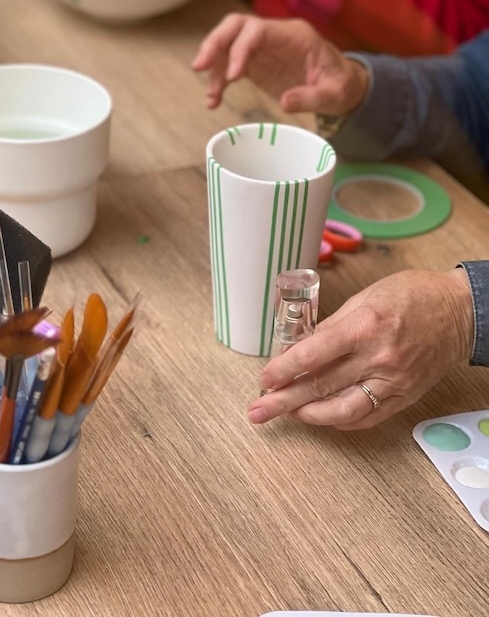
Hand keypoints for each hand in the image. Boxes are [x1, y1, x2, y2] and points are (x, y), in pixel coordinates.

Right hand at [193, 14, 369, 111]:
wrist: (341, 86)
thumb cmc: (340, 85)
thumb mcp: (334, 94)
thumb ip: (311, 98)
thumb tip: (285, 102)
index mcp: (295, 35)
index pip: (258, 29)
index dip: (240, 48)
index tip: (233, 76)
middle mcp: (274, 36)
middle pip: (235, 26)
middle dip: (214, 43)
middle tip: (199, 67)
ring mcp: (262, 48)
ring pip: (227, 42)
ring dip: (212, 65)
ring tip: (211, 95)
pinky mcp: (255, 63)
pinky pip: (228, 64)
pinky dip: (218, 80)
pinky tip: (214, 101)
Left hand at [248, 269, 473, 429]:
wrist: (459, 312)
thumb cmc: (411, 295)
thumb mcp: (364, 298)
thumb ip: (332, 326)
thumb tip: (302, 349)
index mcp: (364, 326)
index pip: (313, 354)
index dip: (284, 369)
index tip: (265, 378)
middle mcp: (378, 357)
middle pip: (321, 386)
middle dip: (284, 401)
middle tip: (258, 411)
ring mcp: (393, 381)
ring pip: (343, 410)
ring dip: (309, 415)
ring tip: (288, 414)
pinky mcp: (404, 396)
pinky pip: (367, 417)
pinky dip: (340, 421)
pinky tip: (322, 417)